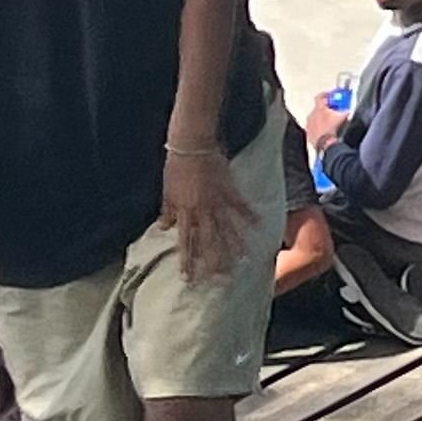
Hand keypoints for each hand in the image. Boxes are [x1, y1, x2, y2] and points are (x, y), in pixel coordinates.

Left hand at [163, 140, 252, 284]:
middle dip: (213, 260)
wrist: (191, 143)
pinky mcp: (229, 189)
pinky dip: (249, 216)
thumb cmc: (175, 166)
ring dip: (233, 244)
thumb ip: (168, 211)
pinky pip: (240, 206)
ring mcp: (217, 200)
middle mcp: (202, 210)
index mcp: (184, 211)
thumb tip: (163, 228)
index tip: (189, 277)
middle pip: (208, 240)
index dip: (187, 260)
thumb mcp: (167, 190)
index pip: (185, 242)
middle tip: (220, 277)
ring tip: (242, 259)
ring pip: (226, 227)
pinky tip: (258, 226)